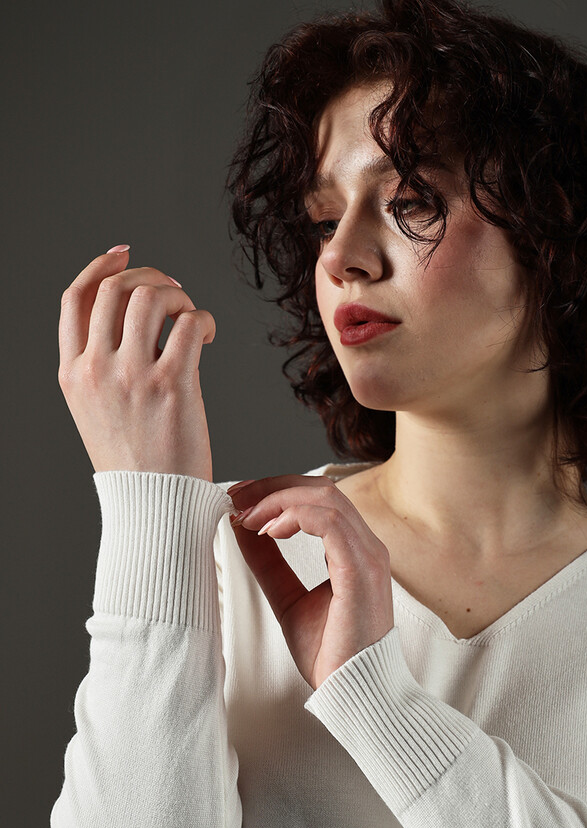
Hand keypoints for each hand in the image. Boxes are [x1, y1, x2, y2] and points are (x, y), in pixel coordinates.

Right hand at [57, 246, 215, 478]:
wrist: (155, 506)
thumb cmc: (137, 463)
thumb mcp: (97, 412)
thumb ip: (103, 366)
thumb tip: (139, 320)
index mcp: (72, 373)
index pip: (75, 299)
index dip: (101, 267)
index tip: (125, 255)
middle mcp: (96, 369)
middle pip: (114, 288)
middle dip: (148, 277)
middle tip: (173, 292)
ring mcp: (132, 376)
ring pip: (150, 297)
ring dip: (178, 296)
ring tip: (190, 316)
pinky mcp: (172, 385)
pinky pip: (189, 324)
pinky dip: (203, 319)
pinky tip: (208, 336)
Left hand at [228, 475, 394, 689]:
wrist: (354, 692)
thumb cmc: (330, 654)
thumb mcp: (288, 600)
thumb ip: (268, 565)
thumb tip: (241, 529)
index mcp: (354, 552)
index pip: (319, 499)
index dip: (278, 491)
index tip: (241, 501)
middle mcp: (366, 547)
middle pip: (322, 489)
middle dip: (274, 486)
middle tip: (236, 498)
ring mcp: (368, 556)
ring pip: (326, 499)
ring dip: (279, 499)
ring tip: (248, 516)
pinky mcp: (360, 571)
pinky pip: (330, 523)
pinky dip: (295, 517)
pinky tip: (268, 532)